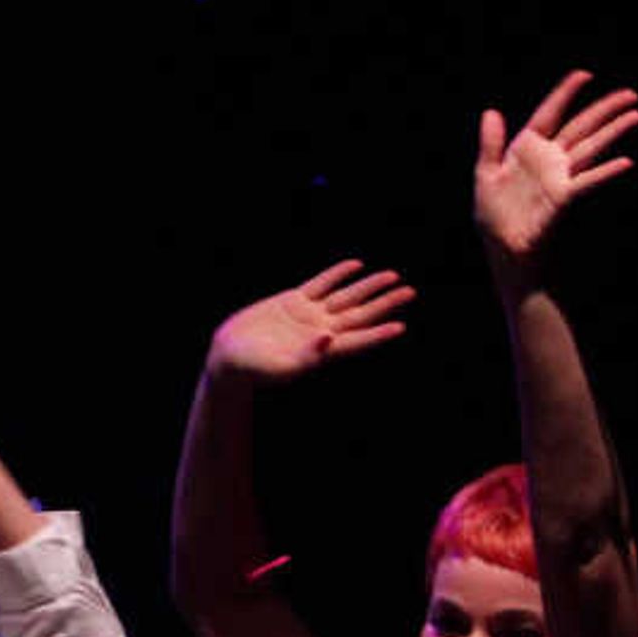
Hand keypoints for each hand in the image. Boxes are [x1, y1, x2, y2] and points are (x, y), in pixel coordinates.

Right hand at [208, 260, 413, 383]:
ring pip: (346, 297)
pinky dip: (337, 274)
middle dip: (385, 304)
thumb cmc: (250, 370)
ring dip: (369, 287)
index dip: (378, 334)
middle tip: (410, 292)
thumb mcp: (277, 367)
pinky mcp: (292, 302)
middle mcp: (321, 331)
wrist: (228, 357)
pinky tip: (355, 266)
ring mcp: (308, 315)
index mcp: (322, 351)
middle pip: (360, 315)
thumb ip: (305, 356)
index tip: (400, 326)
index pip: (357, 341)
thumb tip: (328, 338)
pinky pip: (320, 284)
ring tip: (392, 277)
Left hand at [474, 69, 637, 269]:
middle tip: (631, 94)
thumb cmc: (494, 215)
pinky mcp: (563, 199)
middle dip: (603, 110)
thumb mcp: (486, 174)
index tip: (584, 74)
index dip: (565, 94)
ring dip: (613, 132)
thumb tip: (491, 111)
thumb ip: (490, 144)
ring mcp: (560, 178)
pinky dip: (605, 172)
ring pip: (590, 148)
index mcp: (527, 150)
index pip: (549, 114)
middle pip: (580, 127)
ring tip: (635, 115)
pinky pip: (586, 182)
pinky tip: (625, 162)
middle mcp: (549, 160)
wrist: (500, 248)